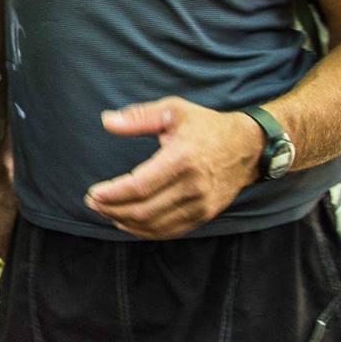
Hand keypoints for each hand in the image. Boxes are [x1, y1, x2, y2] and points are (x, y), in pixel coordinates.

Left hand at [85, 97, 264, 239]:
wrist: (248, 147)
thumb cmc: (206, 126)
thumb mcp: (173, 111)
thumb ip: (138, 117)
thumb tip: (106, 121)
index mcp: (182, 159)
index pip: (140, 186)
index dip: (112, 194)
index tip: (92, 193)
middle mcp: (193, 186)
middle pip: (144, 210)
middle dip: (112, 209)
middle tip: (92, 202)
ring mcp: (201, 205)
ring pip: (155, 225)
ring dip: (125, 222)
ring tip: (105, 211)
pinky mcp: (205, 215)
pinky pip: (169, 231)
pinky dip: (145, 231)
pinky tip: (127, 222)